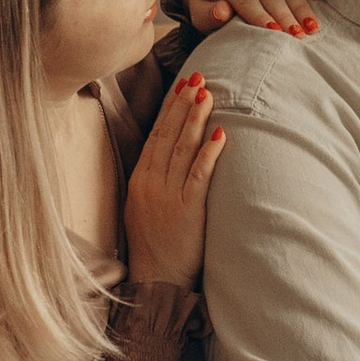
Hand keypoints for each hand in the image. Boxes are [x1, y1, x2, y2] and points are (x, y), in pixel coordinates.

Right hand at [123, 71, 224, 291]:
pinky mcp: (186, 210)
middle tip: (197, 78)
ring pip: (182, 149)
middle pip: (168, 135)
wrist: (154, 282)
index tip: (182, 87)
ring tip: (207, 94)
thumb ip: (154, 182)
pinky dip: (209, 153)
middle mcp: (151, 183)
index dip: (170, 109)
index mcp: (139, 181)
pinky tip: (219, 133)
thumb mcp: (143, 209)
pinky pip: (198, 175)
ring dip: (196, 119)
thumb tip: (168, 156)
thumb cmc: (153, 249)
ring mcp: (167, 196)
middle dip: (183, 104)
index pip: (156, 136)